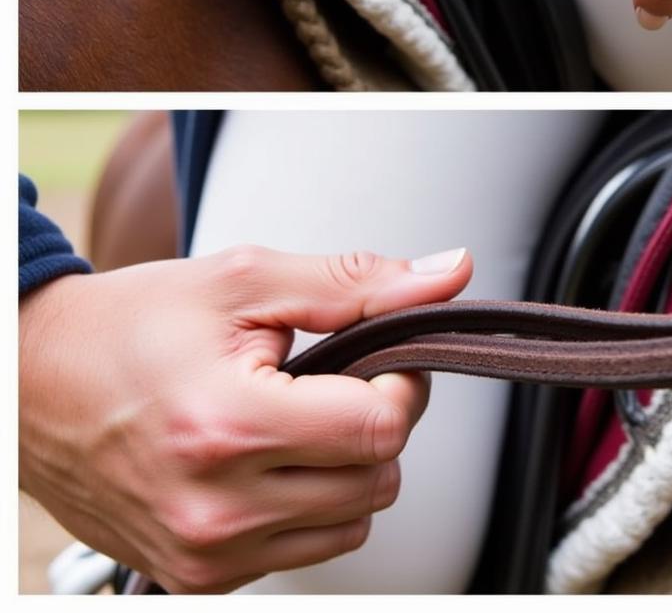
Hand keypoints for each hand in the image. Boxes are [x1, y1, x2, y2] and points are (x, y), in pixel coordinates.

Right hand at [19, 245, 471, 592]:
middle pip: (377, 480)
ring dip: (346, 467)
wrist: (33, 383)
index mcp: (228, 426)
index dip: (400, 383)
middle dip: (374, 421)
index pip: (382, 429)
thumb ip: (358, 282)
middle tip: (330, 380)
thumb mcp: (247, 280)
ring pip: (352, 522)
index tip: (377, 359)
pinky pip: (305, 552)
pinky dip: (308, 504)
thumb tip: (451, 272)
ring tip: (292, 416)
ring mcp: (205, 556)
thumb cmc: (132, 324)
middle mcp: (216, 509)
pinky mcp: (197, 578)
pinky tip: (267, 457)